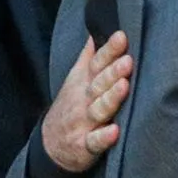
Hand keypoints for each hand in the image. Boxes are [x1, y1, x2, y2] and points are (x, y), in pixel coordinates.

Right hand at [40, 33, 132, 172]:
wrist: (50, 144)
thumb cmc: (71, 106)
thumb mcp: (76, 79)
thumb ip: (89, 57)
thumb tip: (98, 31)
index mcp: (83, 82)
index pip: (97, 63)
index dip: (109, 50)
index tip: (122, 36)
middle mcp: (83, 100)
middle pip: (98, 84)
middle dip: (112, 72)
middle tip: (127, 60)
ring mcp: (83, 123)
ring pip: (98, 110)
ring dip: (110, 99)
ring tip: (123, 86)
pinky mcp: (84, 146)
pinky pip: (94, 142)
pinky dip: (103, 138)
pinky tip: (114, 131)